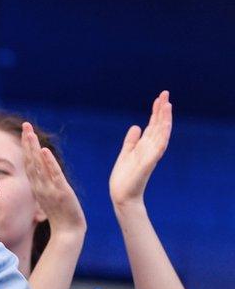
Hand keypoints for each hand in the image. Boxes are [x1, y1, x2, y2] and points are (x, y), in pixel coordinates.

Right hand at [20, 122, 85, 235]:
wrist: (68, 233)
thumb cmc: (61, 218)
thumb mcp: (50, 199)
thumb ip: (45, 187)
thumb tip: (43, 177)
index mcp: (37, 187)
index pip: (30, 163)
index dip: (27, 147)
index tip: (25, 132)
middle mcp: (40, 186)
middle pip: (31, 161)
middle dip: (27, 142)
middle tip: (26, 125)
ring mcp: (49, 189)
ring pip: (38, 165)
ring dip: (33, 148)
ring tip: (29, 132)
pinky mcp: (61, 193)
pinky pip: (53, 175)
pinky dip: (48, 163)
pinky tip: (44, 151)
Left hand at [109, 91, 171, 207]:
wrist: (122, 195)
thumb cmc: (124, 177)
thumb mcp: (126, 154)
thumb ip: (131, 141)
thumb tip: (136, 126)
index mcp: (144, 146)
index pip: (153, 125)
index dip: (156, 111)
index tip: (159, 98)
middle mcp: (150, 148)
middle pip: (159, 125)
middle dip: (162, 110)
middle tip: (165, 93)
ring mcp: (151, 155)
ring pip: (161, 133)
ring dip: (165, 119)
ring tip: (167, 104)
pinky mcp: (148, 163)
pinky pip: (158, 148)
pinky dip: (161, 136)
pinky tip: (164, 126)